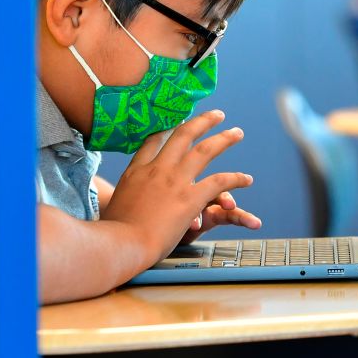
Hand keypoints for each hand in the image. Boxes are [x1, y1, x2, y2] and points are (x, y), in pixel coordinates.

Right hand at [100, 109, 253, 267]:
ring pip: (205, 150)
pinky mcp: (191, 198)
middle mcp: (157, 169)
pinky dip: (236, 179)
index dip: (168, 128)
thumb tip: (114, 205)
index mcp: (136, 170)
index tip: (179, 121)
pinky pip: (220, 181)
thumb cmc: (112, 232)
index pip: (153, 141)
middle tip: (217, 115)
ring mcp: (175, 181)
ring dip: (224, 139)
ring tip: (237, 133)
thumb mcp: (111, 206)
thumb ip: (119, 198)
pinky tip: (246, 179)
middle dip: (202, 121)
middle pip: (182, 135)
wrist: (121, 243)